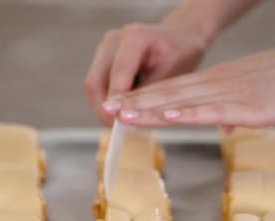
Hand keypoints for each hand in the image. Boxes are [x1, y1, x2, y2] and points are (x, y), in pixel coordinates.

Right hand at [84, 22, 208, 125]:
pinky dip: (108, 100)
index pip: (116, 76)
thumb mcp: (172, 76)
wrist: (180, 36)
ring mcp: (105, 48)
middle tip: (117, 130)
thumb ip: (148, 95)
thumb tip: (126, 116)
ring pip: (94, 85)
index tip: (120, 125)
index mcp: (134, 38)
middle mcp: (114, 40)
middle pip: (95, 81)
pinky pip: (98, 84)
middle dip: (104, 110)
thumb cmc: (181, 54)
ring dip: (104, 106)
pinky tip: (122, 111)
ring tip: (122, 122)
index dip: (115, 104)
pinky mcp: (103, 58)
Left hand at [102, 37, 274, 127]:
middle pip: (170, 93)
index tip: (123, 105)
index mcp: (219, 82)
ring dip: (149, 108)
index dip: (147, 98)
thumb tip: (225, 127)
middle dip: (136, 102)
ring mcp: (230, 94)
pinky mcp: (246, 105)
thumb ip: (238, 111)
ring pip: (182, 100)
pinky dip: (184, 113)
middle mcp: (218, 85)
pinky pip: (209, 110)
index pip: (176, 90)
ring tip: (122, 113)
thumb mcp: (259, 98)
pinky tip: (164, 115)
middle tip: (107, 108)